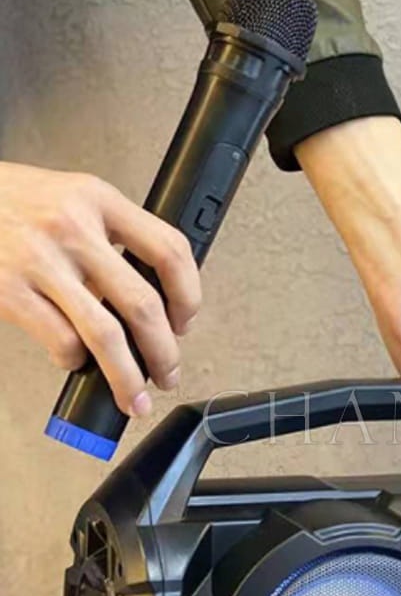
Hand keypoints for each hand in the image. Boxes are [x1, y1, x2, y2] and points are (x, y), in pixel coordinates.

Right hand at [0, 162, 200, 415]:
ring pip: (106, 335)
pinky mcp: (7, 290)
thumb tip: (153, 301)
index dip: (188, 295)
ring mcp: (39, 260)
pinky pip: (61, 341)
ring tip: (135, 396)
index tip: (185, 322)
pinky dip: (74, 361)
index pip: (169, 250)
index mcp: (98, 200)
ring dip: (128, 376)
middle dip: (164, 352)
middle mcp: (73, 228)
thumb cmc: (10, 204)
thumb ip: (111, 237)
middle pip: (143, 304)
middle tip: (168, 374)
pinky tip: (74, 360)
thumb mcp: (70, 200)